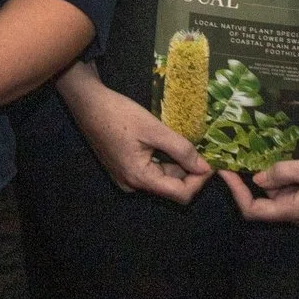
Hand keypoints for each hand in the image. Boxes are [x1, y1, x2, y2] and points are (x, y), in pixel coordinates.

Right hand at [61, 79, 211, 203]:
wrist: (88, 103)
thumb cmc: (119, 114)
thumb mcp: (154, 129)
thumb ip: (181, 149)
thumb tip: (205, 167)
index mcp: (139, 178)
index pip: (181, 194)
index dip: (199, 180)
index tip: (210, 161)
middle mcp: (132, 185)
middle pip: (171, 187)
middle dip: (188, 169)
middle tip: (199, 147)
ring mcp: (126, 178)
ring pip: (161, 177)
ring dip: (175, 162)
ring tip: (180, 140)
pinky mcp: (123, 168)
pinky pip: (150, 170)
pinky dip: (162, 159)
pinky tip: (163, 141)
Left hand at [221, 148, 298, 226]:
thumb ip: (284, 172)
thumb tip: (258, 177)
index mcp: (294, 211)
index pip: (253, 210)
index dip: (236, 192)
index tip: (226, 170)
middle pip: (270, 193)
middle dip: (274, 169)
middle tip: (283, 148)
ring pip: (289, 184)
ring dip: (295, 166)